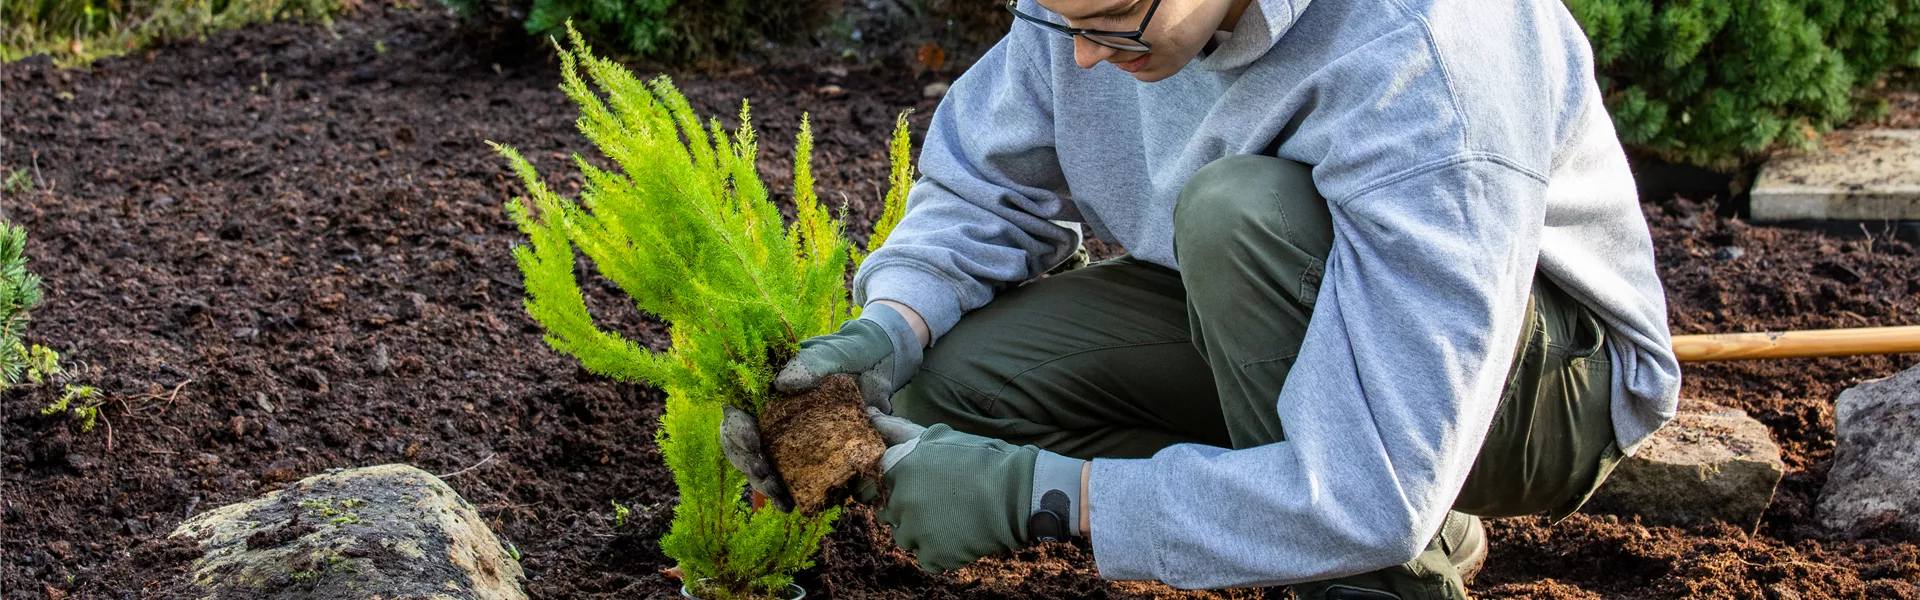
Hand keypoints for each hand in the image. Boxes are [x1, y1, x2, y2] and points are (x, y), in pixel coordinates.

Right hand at [720, 303, 925, 511]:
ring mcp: (788, 437)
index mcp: (766, 389)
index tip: (753, 443)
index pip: (736, 413)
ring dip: (766, 485)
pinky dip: (789, 494)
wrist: (884, 367)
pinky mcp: (811, 455)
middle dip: (750, 466)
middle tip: (768, 479)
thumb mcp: (835, 352)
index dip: (736, 431)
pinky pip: (791, 478)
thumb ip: (810, 362)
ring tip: (782, 500)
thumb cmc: (852, 352)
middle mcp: (770, 416)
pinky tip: (793, 506)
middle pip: (743, 447)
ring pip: (763, 467)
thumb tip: (781, 384)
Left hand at [863, 408, 1087, 571]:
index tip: (916, 486)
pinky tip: (957, 535)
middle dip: (908, 509)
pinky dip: (940, 552)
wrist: (1017, 492)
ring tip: (949, 518)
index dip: (895, 485)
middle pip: (890, 513)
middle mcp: (901, 501)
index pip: (876, 484)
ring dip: (921, 532)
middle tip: (939, 502)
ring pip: (904, 537)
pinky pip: (925, 559)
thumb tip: (869, 415)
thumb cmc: (982, 459)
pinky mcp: (934, 555)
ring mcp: (916, 531)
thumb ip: (899, 430)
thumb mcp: (939, 436)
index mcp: (898, 469)